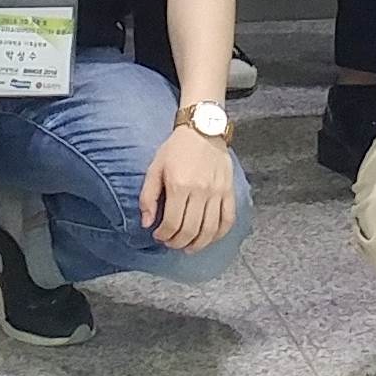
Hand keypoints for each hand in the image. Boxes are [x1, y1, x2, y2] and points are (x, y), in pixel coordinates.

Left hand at [141, 124, 239, 252]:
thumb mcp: (155, 167)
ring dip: (198, 244)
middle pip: (190, 230)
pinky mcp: (229, 191)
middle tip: (171, 243)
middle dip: (178, 243)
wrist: (204, 129)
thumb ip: (148, 196)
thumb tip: (147, 223)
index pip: (172, 223)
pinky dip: (219, 234)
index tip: (158, 236)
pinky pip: (228, 219)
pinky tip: (209, 238)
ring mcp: (217, 192)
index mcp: (179, 185)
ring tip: (188, 247)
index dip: (163, 236)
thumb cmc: (176, 148)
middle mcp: (200, 191)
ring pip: (210, 229)